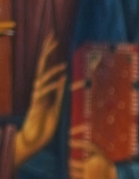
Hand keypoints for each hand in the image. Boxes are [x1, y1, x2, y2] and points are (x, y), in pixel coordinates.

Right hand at [14, 32, 65, 167]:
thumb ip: (59, 93)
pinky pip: (43, 93)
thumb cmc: (44, 125)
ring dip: (53, 71)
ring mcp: (36, 97)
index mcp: (44, 88)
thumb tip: (64, 78)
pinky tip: (59, 80)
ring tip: (63, 65)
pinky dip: (52, 86)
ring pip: (42, 78)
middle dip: (47, 52)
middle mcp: (39, 90)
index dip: (50, 54)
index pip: (47, 67)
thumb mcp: (56, 106)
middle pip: (42, 66)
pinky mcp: (36, 106)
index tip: (55, 40)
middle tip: (53, 38)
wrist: (34, 140)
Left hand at [69, 147, 116, 178]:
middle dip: (71, 170)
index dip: (71, 162)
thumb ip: (83, 144)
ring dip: (73, 178)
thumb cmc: (104, 163)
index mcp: (89, 165)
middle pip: (71, 173)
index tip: (74, 161)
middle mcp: (88, 177)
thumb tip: (68, 142)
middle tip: (75, 168)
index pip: (71, 164)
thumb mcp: (96, 151)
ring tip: (79, 175)